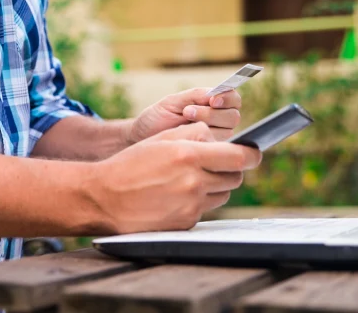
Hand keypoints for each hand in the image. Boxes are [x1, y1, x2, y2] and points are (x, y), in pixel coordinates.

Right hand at [89, 122, 261, 233]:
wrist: (103, 198)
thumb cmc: (130, 165)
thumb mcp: (160, 139)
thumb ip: (193, 134)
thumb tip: (219, 139)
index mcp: (189, 155)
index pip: (239, 157)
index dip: (251, 154)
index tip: (253, 153)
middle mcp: (194, 182)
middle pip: (235, 177)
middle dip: (230, 169)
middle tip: (214, 165)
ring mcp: (191, 205)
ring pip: (222, 195)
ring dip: (214, 186)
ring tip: (190, 180)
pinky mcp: (185, 223)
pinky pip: (204, 210)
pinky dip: (197, 202)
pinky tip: (175, 196)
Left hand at [128, 88, 241, 143]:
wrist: (142, 138)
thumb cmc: (158, 117)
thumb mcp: (173, 102)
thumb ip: (195, 95)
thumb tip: (216, 94)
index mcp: (214, 105)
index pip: (233, 99)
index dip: (227, 98)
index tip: (213, 100)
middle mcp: (219, 122)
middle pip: (233, 116)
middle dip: (211, 113)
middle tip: (188, 112)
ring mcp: (215, 140)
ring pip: (226, 132)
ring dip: (205, 125)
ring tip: (183, 122)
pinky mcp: (208, 155)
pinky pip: (215, 148)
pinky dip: (202, 140)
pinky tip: (187, 138)